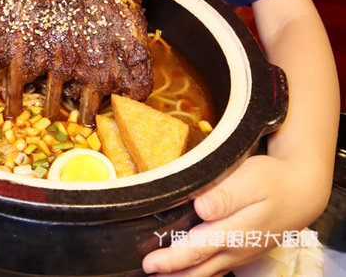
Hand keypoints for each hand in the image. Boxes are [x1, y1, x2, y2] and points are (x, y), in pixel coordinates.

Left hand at [141, 154, 319, 276]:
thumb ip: (226, 194)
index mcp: (234, 231)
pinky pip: (214, 268)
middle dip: (169, 273)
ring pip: (205, 272)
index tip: (149, 263)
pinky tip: (185, 272)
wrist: (301, 192)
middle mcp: (235, 249)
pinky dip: (197, 272)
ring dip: (181, 276)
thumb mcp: (251, 179)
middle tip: (144, 273)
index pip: (196, 249)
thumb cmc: (273, 180)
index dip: (172, 258)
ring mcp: (238, 253)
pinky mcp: (240, 250)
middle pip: (197, 268)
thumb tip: (201, 207)